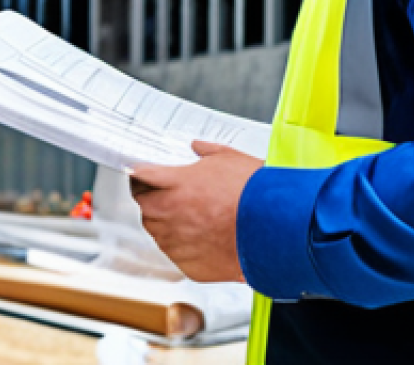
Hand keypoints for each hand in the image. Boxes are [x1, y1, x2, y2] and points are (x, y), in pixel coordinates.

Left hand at [130, 140, 263, 282]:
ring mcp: (177, 243)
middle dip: (154, 200)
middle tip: (173, 196)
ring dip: (168, 224)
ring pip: (159, 233)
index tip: (143, 175)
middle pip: (145, 207)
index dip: (140, 175)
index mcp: (174, 184)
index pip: (139, 177)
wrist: (274, 230)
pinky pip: (177, 254)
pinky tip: (204, 237)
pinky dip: (185, 246)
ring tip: (194, 218)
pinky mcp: (188, 266)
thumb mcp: (227, 157)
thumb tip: (197, 147)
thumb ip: (205, 151)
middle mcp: (169, 214)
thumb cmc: (252, 193)